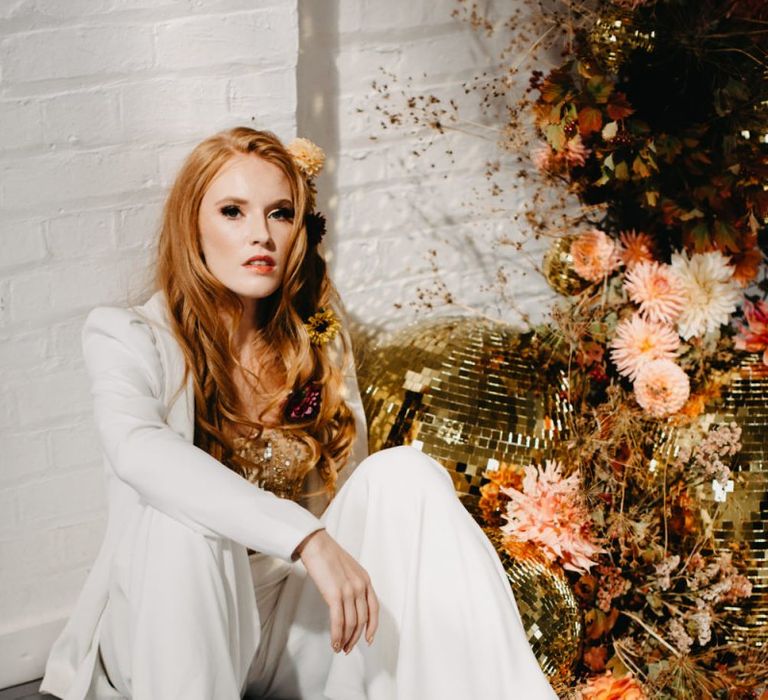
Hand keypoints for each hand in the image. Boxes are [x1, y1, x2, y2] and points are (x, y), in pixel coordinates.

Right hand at [295, 529, 378, 653]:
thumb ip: (354, 584)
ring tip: (340, 648)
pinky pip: (338, 621)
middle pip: (362, 620)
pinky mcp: (335, 594)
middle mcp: (360, 586)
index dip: (372, 627)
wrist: (316, 544)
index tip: (368, 639)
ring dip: (346, 639)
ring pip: (351, 623)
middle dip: (356, 637)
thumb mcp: (349, 569)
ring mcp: (349, 590)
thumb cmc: (328, 555)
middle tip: (348, 648)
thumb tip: (350, 603)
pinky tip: (334, 642)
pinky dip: (337, 635)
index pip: (374, 609)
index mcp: (365, 580)